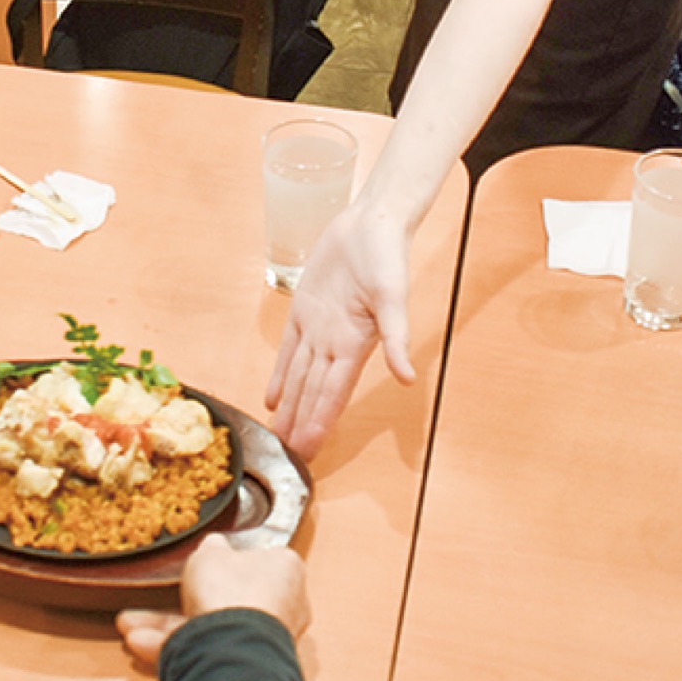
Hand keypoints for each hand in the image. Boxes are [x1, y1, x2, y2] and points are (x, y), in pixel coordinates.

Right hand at [116, 535, 308, 667]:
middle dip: (184, 599)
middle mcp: (283, 606)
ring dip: (169, 626)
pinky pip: (206, 651)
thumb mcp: (209, 554)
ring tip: (134, 625)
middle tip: (162, 597)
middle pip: (228, 598)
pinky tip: (141, 642)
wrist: (231, 649)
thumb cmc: (232, 592)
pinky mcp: (245, 665)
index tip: (203, 564)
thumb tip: (213, 545)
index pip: (257, 559)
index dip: (225, 561)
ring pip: (211, 628)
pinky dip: (174, 646)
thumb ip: (211, 548)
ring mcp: (265, 639)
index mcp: (285, 569)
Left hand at [264, 200, 414, 458]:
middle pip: (312, 394)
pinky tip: (273, 398)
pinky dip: (281, 375)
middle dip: (301, 424)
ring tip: (278, 434)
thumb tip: (408, 378)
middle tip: (286, 455)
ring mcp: (318, 329)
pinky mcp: (305, 310)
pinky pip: (289, 350)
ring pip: (299, 377)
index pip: (332, 395)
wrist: (371, 225)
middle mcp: (334, 344)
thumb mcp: (394, 297)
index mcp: (354, 345)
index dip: (320, 423)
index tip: (309, 451)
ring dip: (290, 407)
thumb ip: (397, 339)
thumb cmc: (387, 257)